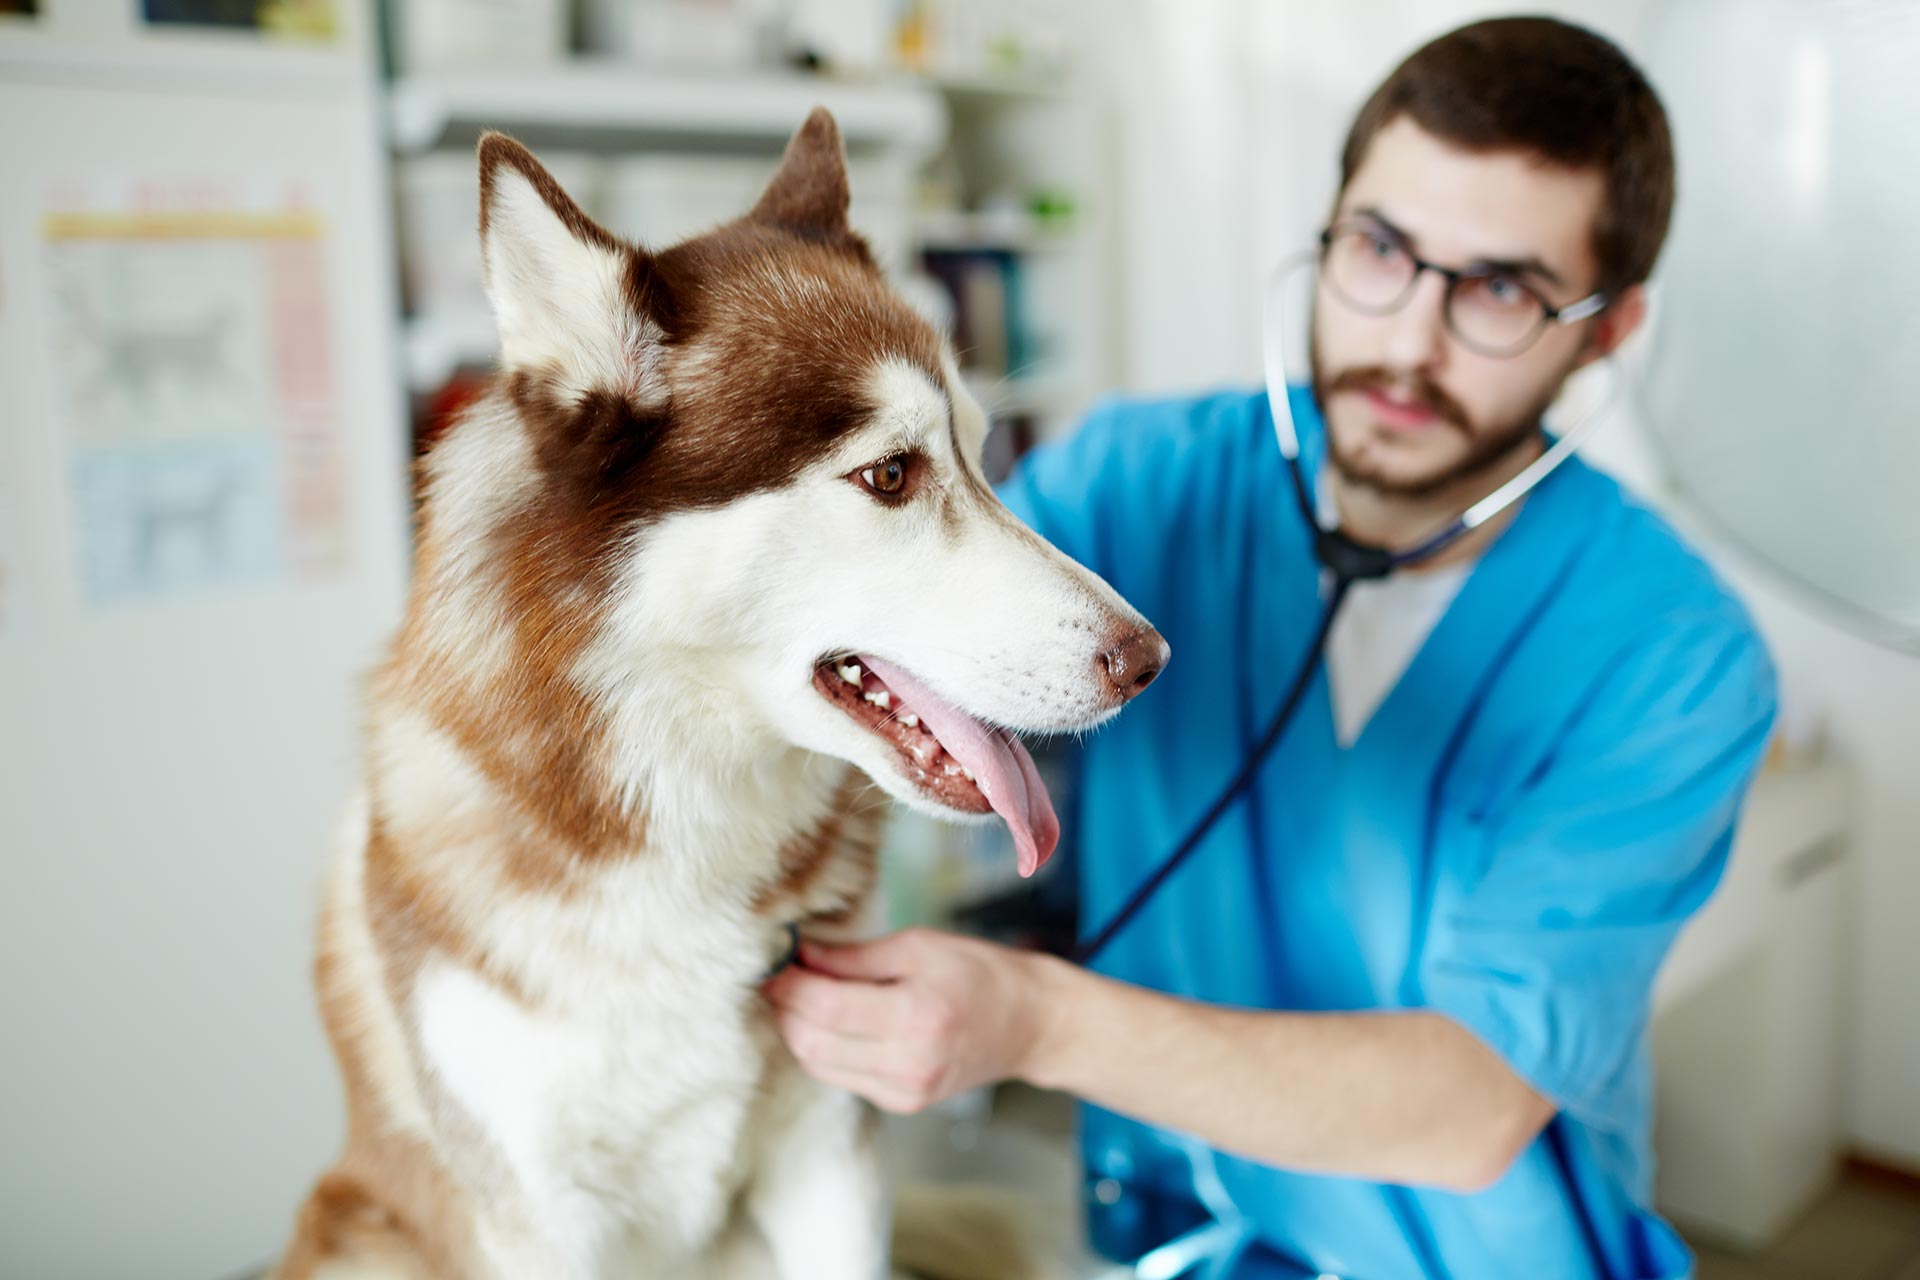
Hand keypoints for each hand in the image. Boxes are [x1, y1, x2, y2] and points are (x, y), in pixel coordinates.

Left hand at [762, 927, 1059, 1113]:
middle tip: (778, 977)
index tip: (772, 962)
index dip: (788, 985)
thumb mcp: (919, 946)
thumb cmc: (979, 973)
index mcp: (916, 1017)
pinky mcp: (903, 1103)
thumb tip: (800, 954)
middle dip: (784, 1009)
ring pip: (819, 1066)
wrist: (1029, 1024)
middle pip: (813, 1043)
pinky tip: (828, 1021)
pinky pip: (841, 1077)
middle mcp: (908, 1064)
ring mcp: (905, 1092)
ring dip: (797, 1030)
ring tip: (798, 995)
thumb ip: (854, 956)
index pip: (826, 1008)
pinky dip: (823, 1048)